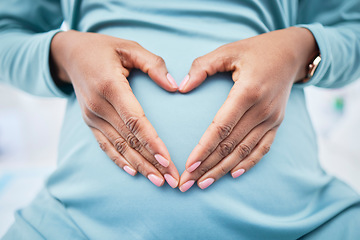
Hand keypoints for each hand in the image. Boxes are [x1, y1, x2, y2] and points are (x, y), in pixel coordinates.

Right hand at [50, 30, 179, 187]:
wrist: (71, 54)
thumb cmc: (105, 49)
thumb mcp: (130, 47)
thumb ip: (153, 64)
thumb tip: (176, 86)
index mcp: (110, 85)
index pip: (134, 119)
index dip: (151, 141)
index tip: (167, 159)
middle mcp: (98, 105)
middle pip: (129, 139)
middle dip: (152, 161)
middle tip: (172, 179)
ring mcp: (92, 116)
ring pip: (118, 146)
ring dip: (139, 165)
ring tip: (158, 181)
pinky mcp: (89, 122)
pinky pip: (105, 145)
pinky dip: (119, 160)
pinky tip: (133, 172)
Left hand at [178, 27, 317, 191]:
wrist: (291, 53)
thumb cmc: (255, 50)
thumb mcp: (227, 50)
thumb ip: (202, 67)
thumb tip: (181, 88)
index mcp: (247, 92)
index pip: (220, 128)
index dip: (203, 148)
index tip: (188, 165)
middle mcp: (262, 110)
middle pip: (230, 145)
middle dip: (207, 167)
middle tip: (187, 183)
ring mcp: (271, 119)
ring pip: (244, 152)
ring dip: (223, 170)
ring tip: (203, 184)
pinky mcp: (276, 124)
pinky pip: (262, 149)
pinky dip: (247, 164)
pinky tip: (233, 174)